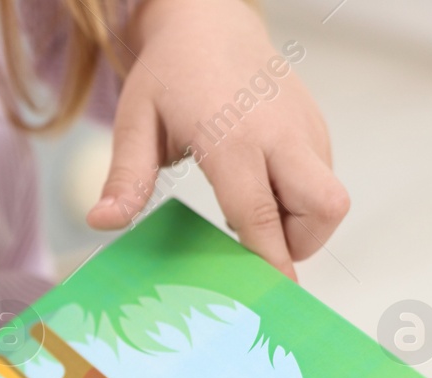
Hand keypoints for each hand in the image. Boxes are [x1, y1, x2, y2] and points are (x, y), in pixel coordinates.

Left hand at [87, 0, 347, 278]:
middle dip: (300, 244)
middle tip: (259, 249)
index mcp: (233, 137)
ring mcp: (305, 128)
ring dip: (299, 224)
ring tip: (249, 214)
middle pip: (323, 207)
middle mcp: (281, 133)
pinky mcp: (316, 126)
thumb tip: (102, 222)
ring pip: (329, 197)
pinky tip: (259, 190)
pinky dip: (301, 200)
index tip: (273, 295)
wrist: (208, 21)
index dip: (268, 259)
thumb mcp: (136, 121)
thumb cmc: (170, 73)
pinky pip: (324, 178)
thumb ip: (125, 176)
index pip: (259, 213)